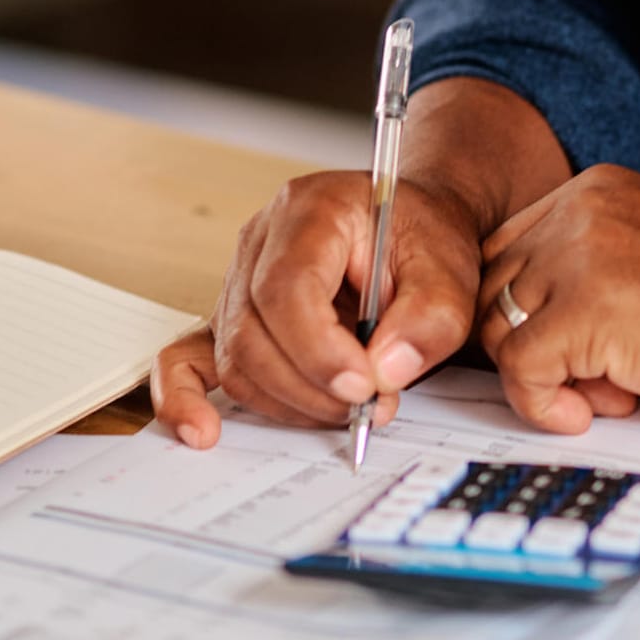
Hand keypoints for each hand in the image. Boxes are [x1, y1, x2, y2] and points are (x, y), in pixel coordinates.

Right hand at [152, 170, 482, 447]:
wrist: (410, 227)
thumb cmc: (421, 238)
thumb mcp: (450, 268)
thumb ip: (429, 317)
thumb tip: (386, 372)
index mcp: (310, 211)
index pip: (287, 287)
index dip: (319, 349)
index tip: (363, 387)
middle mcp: (260, 242)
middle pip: (253, 331)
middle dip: (312, 386)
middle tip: (371, 407)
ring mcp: (239, 280)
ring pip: (236, 359)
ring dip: (290, 401)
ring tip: (350, 409)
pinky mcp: (234, 318)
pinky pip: (190, 358)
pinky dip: (189, 397)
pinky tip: (201, 429)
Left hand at [477, 164, 639, 432]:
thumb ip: (592, 271)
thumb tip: (527, 326)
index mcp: (596, 192)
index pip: (508, 251)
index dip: (524, 311)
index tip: (563, 349)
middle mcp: (579, 211)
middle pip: (492, 290)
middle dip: (529, 345)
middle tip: (594, 379)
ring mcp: (577, 256)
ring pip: (498, 331)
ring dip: (544, 377)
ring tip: (610, 392)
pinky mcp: (583, 311)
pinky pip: (519, 371)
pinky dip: (544, 404)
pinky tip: (594, 412)